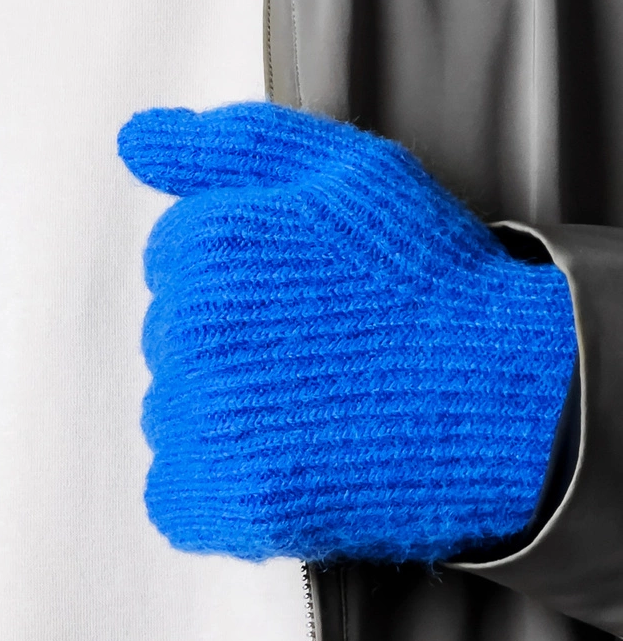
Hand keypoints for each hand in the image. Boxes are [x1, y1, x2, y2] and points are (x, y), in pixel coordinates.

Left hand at [118, 102, 576, 562]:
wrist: (508, 397)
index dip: (241, 285)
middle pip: (169, 344)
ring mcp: (207, 422)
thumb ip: (229, 145)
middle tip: (316, 359)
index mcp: (207, 245)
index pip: (171, 266)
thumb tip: (132, 139)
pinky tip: (283, 470)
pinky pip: (174, 499)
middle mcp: (191, 331)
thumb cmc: (427, 282)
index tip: (300, 301)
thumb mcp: (343, 170)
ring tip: (310, 415)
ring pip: (170, 420)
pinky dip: (215, 495)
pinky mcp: (225, 501)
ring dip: (221, 424)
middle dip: (226, 351)